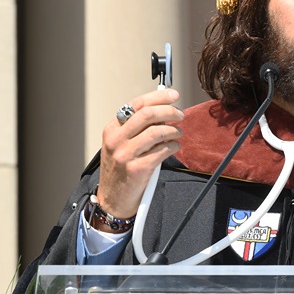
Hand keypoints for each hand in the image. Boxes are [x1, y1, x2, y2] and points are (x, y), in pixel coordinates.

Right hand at [95, 89, 183, 223]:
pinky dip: (173, 146)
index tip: (174, 95)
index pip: (137, 104)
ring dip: (174, 130)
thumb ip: (137, 127)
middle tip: (180, 115)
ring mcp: (126, 154)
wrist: (113, 198)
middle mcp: (116, 139)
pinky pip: (162, 150)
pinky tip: (173, 147)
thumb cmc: (121, 169)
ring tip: (178, 134)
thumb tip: (163, 110)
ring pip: (158, 132)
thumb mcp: (121, 144)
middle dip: (170, 111)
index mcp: (112, 129)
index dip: (159, 97)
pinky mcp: (138, 168)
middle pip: (148, 114)